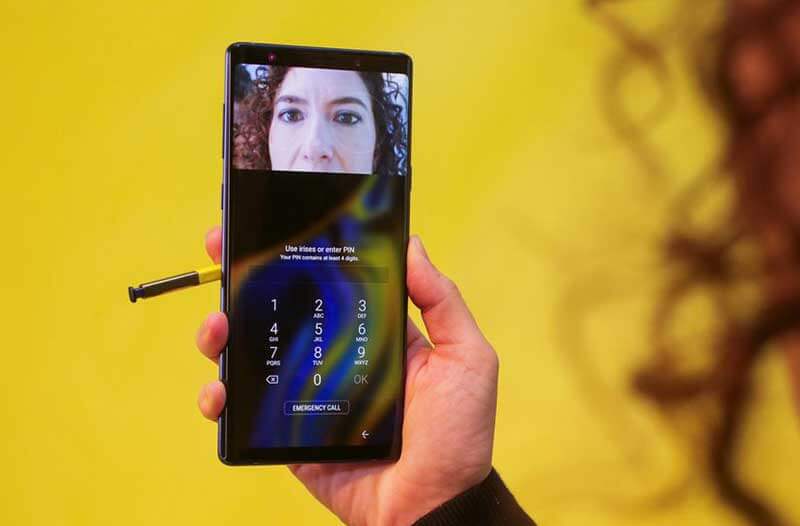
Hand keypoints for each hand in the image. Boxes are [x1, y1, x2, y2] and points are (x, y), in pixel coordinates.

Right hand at [196, 227, 498, 525]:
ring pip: (252, 353)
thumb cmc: (457, 435)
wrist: (432, 509)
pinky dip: (219, 399)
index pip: (329, 281)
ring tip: (215, 327)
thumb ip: (442, 302)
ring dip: (221, 333)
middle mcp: (335, 356)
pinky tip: (216, 391)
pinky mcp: (287, 433)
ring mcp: (307, 394)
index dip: (299, 251)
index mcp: (373, 333)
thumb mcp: (466, 358)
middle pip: (280, 308)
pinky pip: (244, 411)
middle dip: (244, 279)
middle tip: (221, 253)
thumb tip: (412, 244)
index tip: (267, 222)